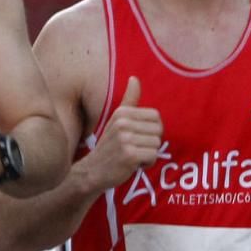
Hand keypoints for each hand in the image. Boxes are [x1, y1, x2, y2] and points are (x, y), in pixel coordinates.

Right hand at [81, 77, 162, 191]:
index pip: (156, 116)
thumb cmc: (109, 147)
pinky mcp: (129, 155)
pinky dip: (147, 163)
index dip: (152, 129)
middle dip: (151, 142)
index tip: (138, 137)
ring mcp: (125, 139)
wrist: (92, 172)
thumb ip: (128, 100)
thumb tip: (134, 78)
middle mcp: (123, 123)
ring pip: (156, 144)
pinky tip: (133, 165)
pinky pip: (153, 156)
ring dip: (148, 154)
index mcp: (122, 113)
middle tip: (135, 148)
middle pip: (159, 130)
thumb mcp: (116, 121)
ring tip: (133, 156)